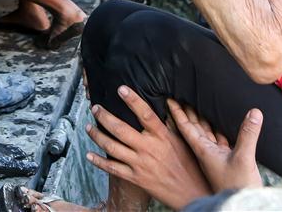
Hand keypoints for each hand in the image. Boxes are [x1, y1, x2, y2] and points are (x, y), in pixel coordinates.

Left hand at [85, 86, 211, 209]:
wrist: (192, 193)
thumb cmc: (189, 164)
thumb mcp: (182, 140)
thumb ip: (171, 122)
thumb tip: (167, 102)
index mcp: (162, 136)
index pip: (145, 114)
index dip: (133, 100)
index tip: (121, 89)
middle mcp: (148, 148)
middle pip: (120, 129)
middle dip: (104, 117)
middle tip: (95, 108)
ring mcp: (140, 164)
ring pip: (112, 147)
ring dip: (97, 135)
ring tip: (88, 127)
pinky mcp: (136, 178)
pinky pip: (113, 168)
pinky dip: (99, 161)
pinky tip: (89, 155)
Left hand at [168, 99, 263, 192]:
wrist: (242, 206)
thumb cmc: (237, 186)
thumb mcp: (243, 158)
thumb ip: (248, 134)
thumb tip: (254, 111)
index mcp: (203, 150)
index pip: (186, 127)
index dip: (178, 113)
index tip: (169, 100)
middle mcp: (206, 152)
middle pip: (195, 127)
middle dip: (188, 112)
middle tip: (181, 95)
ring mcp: (216, 156)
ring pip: (207, 133)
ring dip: (202, 119)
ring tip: (197, 103)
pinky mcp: (227, 160)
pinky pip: (219, 140)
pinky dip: (218, 129)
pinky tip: (219, 122)